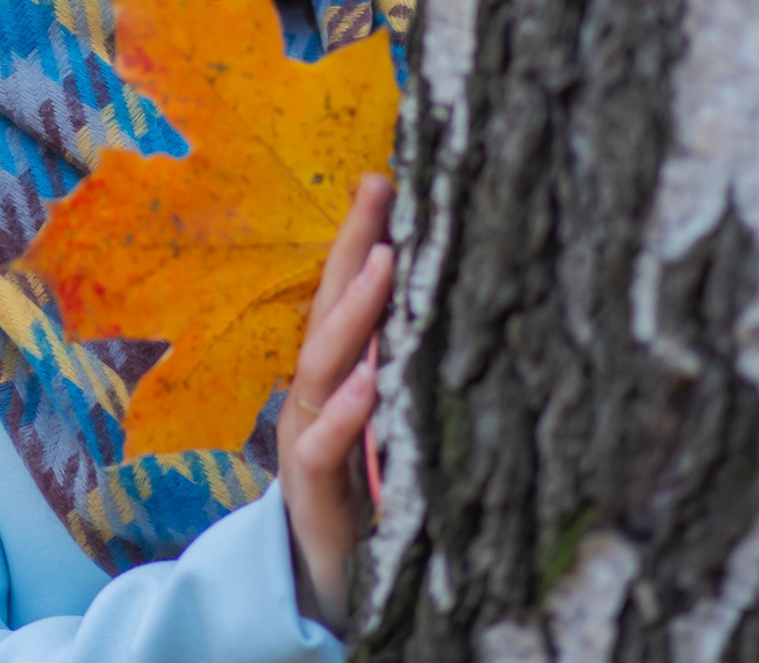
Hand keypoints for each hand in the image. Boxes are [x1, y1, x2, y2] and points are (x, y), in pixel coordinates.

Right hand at [277, 173, 393, 634]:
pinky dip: (345, 410)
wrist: (319, 580)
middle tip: (377, 189)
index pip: (342, 293)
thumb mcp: (387, 428)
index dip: (358, 235)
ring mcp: (306, 436)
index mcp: (332, 376)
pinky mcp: (313, 487)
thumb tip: (452, 312)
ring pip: (322, 363)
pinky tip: (370, 382)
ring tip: (382, 262)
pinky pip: (325, 442)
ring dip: (353, 311)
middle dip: (350, 246)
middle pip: (326, 308)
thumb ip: (402, 376)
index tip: (383, 177)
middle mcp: (312, 395)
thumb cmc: (365, 495)